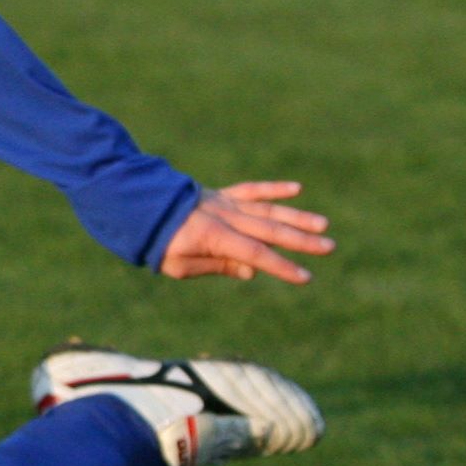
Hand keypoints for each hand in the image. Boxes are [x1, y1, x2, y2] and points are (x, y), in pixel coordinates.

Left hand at [157, 181, 332, 283]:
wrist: (137, 206)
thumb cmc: (156, 243)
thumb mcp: (178, 266)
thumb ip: (216, 267)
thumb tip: (251, 271)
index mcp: (214, 237)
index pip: (255, 254)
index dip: (281, 266)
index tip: (305, 276)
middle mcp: (224, 216)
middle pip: (269, 230)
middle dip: (301, 241)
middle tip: (329, 247)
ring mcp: (224, 203)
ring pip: (266, 209)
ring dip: (296, 217)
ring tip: (322, 225)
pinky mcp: (221, 195)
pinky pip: (250, 190)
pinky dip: (273, 189)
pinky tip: (296, 188)